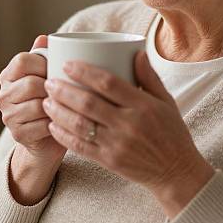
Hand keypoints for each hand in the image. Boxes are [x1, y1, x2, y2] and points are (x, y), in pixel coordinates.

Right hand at [0, 35, 66, 164]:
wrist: (48, 136)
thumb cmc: (50, 97)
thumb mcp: (47, 74)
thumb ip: (44, 55)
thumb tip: (43, 38)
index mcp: (9, 75)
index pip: (23, 60)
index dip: (43, 64)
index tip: (56, 70)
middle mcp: (3, 95)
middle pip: (31, 83)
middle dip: (52, 87)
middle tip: (65, 90)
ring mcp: (8, 116)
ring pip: (37, 105)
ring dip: (56, 105)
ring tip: (65, 105)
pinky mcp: (18, 135)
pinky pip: (42, 125)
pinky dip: (56, 122)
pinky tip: (62, 120)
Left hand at [43, 51, 212, 195]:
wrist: (176, 171)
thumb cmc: (172, 131)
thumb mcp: (167, 100)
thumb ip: (149, 76)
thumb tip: (136, 51)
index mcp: (143, 105)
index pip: (108, 83)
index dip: (85, 72)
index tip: (68, 64)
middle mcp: (129, 124)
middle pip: (88, 103)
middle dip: (64, 91)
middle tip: (49, 81)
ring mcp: (117, 145)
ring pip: (80, 125)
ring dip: (59, 112)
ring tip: (46, 101)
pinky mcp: (109, 161)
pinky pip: (81, 147)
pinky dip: (63, 135)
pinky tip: (52, 125)